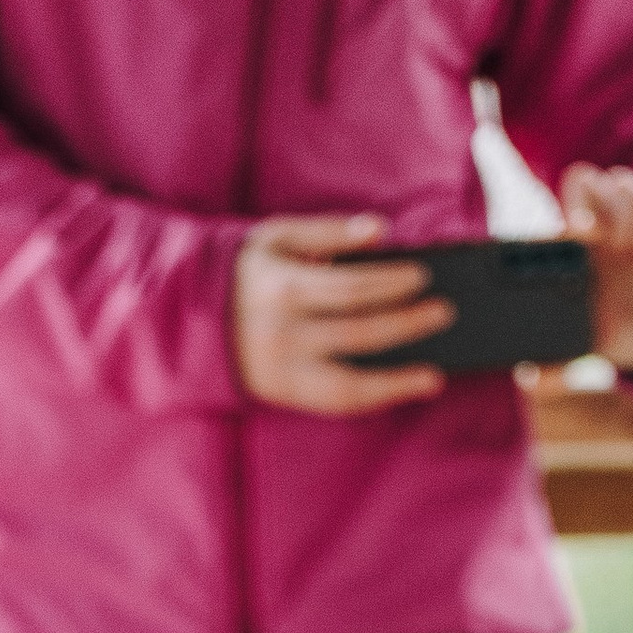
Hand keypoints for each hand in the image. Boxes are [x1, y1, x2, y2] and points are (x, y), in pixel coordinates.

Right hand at [233, 214, 450, 415]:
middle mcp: (281, 334)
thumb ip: (327, 230)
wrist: (190, 318)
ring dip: (398, 378)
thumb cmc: (246, 272)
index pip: (351, 288)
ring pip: (350, 381)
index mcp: (281, 288)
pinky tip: (404, 388)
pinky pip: (337, 402)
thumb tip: (379, 231)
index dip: (391, 283)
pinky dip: (375, 398)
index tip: (423, 278)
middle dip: (406, 324)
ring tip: (433, 373)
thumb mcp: (276, 238)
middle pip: (358, 332)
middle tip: (443, 312)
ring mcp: (282, 370)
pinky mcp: (282, 393)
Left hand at [561, 162, 632, 373]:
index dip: (579, 198)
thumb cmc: (629, 333)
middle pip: (620, 181)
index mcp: (598, 240)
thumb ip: (561, 358)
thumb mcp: (595, 346)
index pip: (582, 187)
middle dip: (619, 206)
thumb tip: (527, 379)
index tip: (580, 229)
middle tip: (622, 245)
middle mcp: (631, 227)